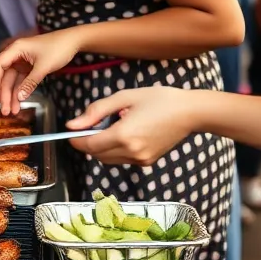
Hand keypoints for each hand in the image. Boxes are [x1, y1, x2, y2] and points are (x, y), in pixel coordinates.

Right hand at [0, 28, 82, 116]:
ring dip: (11, 96)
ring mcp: (22, 62)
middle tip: (3, 110)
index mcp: (15, 49)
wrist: (74, 41)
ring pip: (12, 81)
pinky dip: (20, 91)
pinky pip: (21, 81)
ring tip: (11, 112)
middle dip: (3, 94)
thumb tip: (19, 97)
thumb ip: (30, 83)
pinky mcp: (29, 67)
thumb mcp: (44, 67)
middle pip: (4, 76)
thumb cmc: (58, 48)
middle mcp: (15, 55)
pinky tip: (19, 103)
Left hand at [66, 87, 202, 165]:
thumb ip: (95, 112)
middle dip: (88, 142)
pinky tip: (125, 132)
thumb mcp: (123, 98)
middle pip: (96, 154)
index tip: (70, 132)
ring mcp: (141, 160)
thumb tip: (73, 124)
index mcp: (124, 135)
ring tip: (114, 125)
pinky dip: (115, 149)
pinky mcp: (147, 161)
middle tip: (92, 124)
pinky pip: (122, 159)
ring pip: (108, 159)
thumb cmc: (158, 100)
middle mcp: (132, 152)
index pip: (89, 145)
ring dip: (101, 147)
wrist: (190, 112)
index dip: (75, 140)